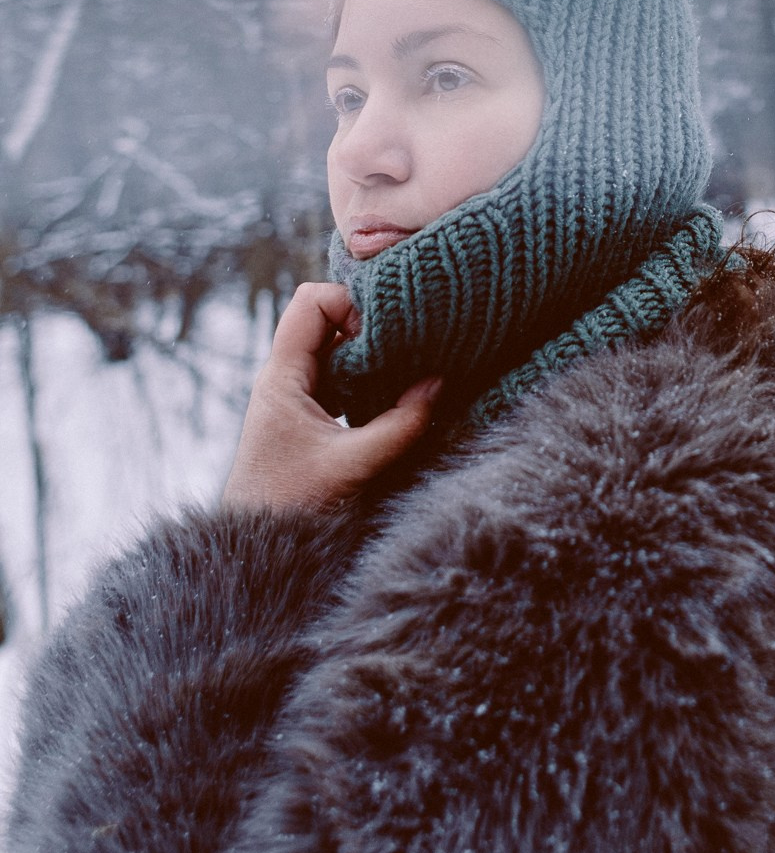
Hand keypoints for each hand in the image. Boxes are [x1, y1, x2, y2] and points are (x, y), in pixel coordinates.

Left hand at [222, 282, 441, 512]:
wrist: (257, 551)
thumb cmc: (291, 507)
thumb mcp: (352, 465)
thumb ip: (400, 425)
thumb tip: (438, 382)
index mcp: (282, 377)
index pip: (311, 301)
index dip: (350, 303)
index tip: (383, 334)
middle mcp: (285, 378)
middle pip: (327, 318)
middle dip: (369, 324)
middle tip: (408, 343)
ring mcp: (297, 396)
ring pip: (337, 349)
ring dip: (372, 354)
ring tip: (408, 367)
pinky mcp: (310, 417)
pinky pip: (342, 378)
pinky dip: (369, 378)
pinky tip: (395, 396)